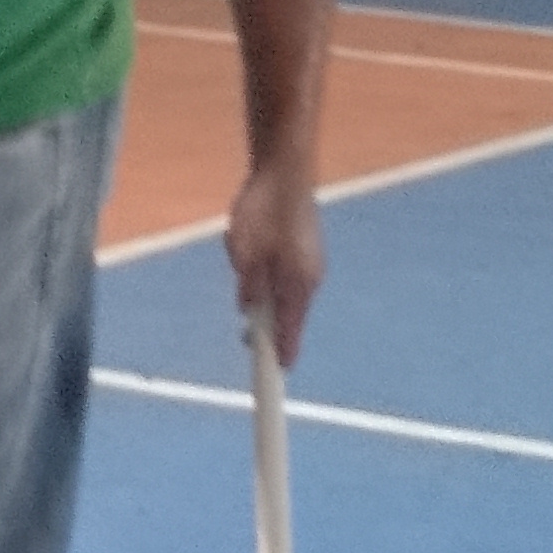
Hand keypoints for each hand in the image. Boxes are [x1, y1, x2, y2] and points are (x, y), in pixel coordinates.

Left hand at [227, 159, 324, 366]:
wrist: (283, 168)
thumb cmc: (263, 209)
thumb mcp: (244, 252)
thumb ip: (249, 285)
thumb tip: (248, 311)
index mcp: (298, 285)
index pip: (289, 337)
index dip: (278, 361)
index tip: (272, 383)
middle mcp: (309, 280)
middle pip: (288, 320)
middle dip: (267, 331)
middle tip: (246, 338)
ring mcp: (310, 266)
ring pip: (284, 298)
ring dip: (264, 299)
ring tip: (243, 268)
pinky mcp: (304, 252)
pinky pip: (285, 279)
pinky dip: (269, 281)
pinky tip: (252, 256)